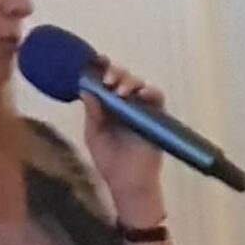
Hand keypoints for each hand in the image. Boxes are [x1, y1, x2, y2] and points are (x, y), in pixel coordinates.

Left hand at [80, 58, 167, 223]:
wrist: (128, 183)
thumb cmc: (110, 163)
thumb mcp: (94, 135)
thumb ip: (92, 113)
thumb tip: (86, 90)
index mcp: (108, 108)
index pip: (106, 82)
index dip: (102, 68)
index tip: (95, 61)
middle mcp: (126, 106)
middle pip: (123, 78)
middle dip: (115, 73)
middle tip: (107, 80)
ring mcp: (142, 111)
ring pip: (139, 85)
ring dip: (130, 81)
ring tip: (120, 90)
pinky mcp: (157, 119)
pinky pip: (157, 99)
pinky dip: (151, 92)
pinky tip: (141, 94)